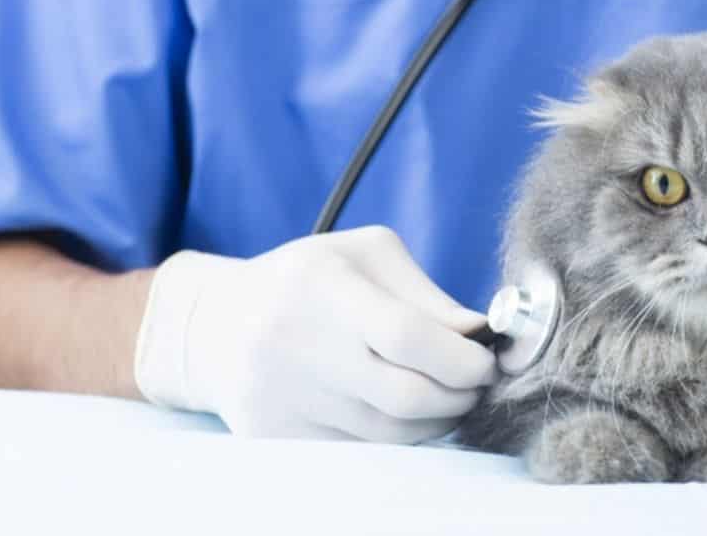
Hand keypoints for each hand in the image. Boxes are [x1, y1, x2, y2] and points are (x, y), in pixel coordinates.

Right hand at [133, 226, 496, 440]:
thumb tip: (480, 336)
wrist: (220, 325)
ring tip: (447, 395)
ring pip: (389, 432)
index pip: (405, 336)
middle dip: (459, 395)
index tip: (486, 361)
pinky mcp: (276, 437)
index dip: (460, 357)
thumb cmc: (311, 280)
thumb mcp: (367, 256)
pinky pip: (361, 449)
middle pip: (404, 395)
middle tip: (477, 383)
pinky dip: (397, 436)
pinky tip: (405, 412)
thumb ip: (427, 296)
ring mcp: (282, 397)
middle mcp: (295, 344)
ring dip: (435, 420)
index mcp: (322, 285)